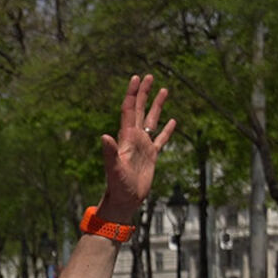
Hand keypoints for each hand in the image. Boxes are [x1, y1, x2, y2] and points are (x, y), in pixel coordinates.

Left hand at [96, 75, 176, 221]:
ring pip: (151, 121)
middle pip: (140, 110)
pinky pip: (161, 139)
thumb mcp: (114, 169)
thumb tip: (104, 136)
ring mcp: (143, 146)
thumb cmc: (117, 187)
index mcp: (126, 137)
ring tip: (164, 90)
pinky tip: (173, 121)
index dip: (133, 93)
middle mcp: (134, 138)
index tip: (137, 77)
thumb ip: (109, 153)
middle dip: (144, 93)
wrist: (124, 201)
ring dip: (157, 106)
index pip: (129, 110)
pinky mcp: (151, 156)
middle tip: (149, 76)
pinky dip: (167, 130)